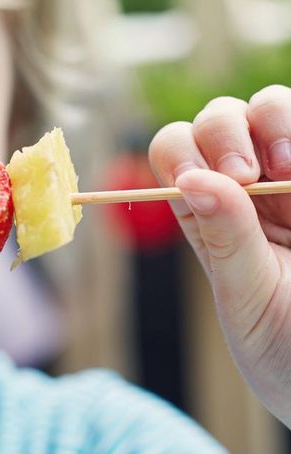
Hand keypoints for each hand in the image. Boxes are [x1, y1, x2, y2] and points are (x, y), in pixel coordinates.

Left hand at [148, 84, 290, 426]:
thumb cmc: (287, 348)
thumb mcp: (249, 296)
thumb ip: (226, 237)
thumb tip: (190, 179)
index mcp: (210, 216)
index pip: (174, 155)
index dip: (181, 153)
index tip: (201, 182)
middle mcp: (250, 188)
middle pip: (219, 119)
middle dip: (225, 133)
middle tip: (246, 175)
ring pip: (272, 105)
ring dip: (274, 120)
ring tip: (286, 171)